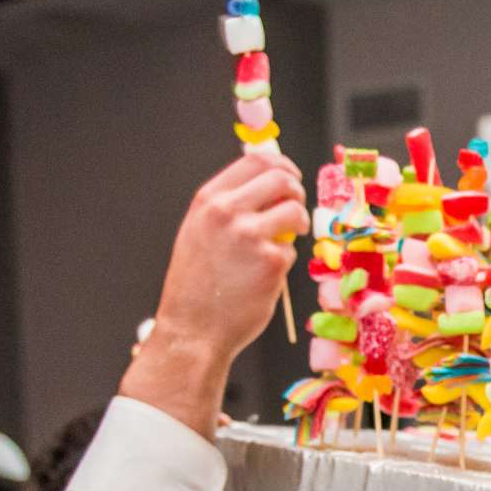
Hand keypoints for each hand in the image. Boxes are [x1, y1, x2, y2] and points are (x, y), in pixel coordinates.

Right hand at [124, 154, 308, 437]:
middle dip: (296, 192)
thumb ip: (229, 206)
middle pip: (282, 178)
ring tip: (280, 246)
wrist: (192, 330)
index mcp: (209, 200)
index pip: (257, 160)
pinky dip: (283, 262)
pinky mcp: (271, 262)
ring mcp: (250, 235)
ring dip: (297, 226)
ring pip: (295, 211)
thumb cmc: (198, 284)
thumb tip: (272, 185)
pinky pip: (291, 251)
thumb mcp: (200, 232)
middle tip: (295, 211)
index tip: (290, 179)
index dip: (282, 166)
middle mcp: (228, 211)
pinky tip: (263, 278)